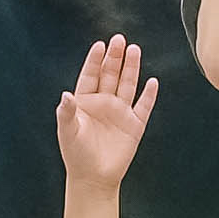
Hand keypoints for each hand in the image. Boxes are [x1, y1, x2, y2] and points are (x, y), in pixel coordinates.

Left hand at [52, 33, 153, 188]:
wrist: (93, 178)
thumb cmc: (76, 154)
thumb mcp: (67, 131)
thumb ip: (66, 112)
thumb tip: (65, 95)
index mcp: (85, 101)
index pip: (90, 75)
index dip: (94, 60)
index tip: (99, 45)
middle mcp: (104, 103)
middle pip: (111, 75)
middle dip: (115, 57)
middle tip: (119, 39)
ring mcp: (120, 112)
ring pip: (128, 84)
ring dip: (131, 68)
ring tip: (135, 50)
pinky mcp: (134, 125)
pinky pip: (144, 106)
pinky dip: (149, 94)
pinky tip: (153, 81)